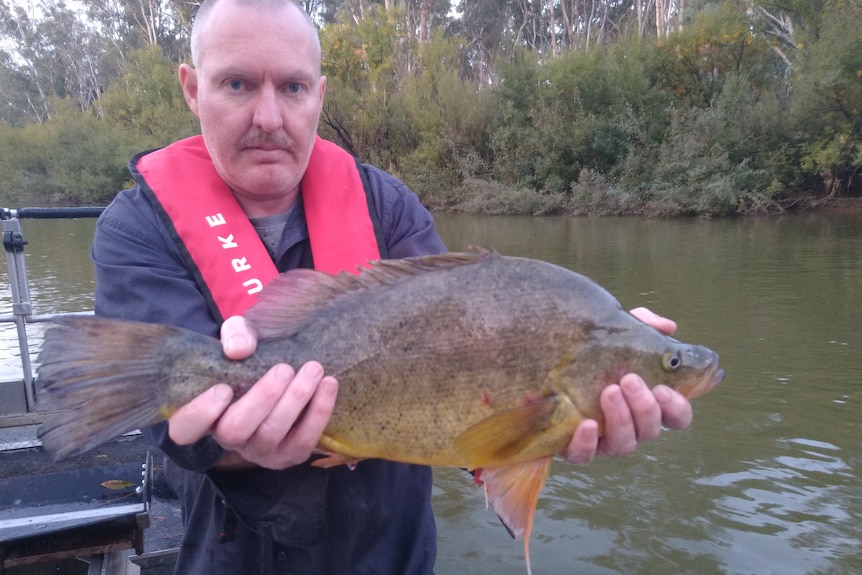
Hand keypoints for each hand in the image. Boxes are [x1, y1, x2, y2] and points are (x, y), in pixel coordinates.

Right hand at [167, 315, 337, 469]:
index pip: (185, 429)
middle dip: (261, 399)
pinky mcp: (288, 455)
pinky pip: (303, 441)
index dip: (200, 414)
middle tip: (283, 369)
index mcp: (204, 414)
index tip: (222, 388)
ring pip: (271, 435)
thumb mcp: (240, 338)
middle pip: (235, 431)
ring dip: (295, 401)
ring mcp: (258, 451)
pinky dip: (319, 412)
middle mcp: (227, 438)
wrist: (285, 372)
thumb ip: (235, 334)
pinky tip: (328, 384)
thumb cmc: (252, 358)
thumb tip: (239, 349)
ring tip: (313, 369)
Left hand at [559, 307, 692, 463]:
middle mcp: (629, 426)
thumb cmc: (589, 352)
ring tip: (609, 391)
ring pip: (624, 445)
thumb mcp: (615, 334)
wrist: (540, 365)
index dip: (677, 407)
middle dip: (645, 407)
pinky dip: (588, 442)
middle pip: (651, 430)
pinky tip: (586, 423)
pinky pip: (584, 455)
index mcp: (646, 403)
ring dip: (621, 419)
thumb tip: (668, 327)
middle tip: (629, 380)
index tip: (663, 388)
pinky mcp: (575, 447)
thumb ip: (643, 325)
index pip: (676, 416)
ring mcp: (603, 440)